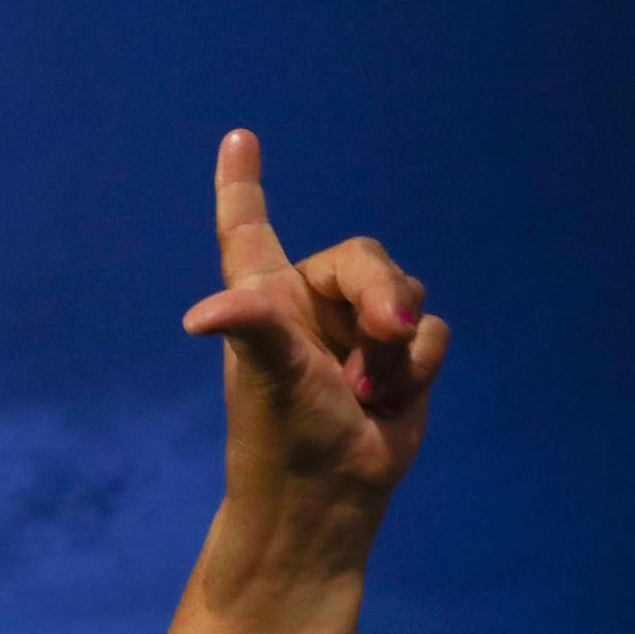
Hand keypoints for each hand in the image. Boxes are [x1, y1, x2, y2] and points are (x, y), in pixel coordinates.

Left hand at [182, 132, 449, 558]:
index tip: (238, 139)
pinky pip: (433, 330)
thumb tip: (201, 315)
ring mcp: (356, 332)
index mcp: (264, 298)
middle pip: (363, 259)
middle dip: (382, 292)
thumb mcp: (268, 376)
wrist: (328, 495)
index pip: (248, 229)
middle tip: (389, 330)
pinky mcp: (401, 359)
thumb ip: (251, 327)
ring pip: (404, 294)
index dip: (243, 186)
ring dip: (397, 344)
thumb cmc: (281, 435)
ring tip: (368, 389)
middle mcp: (308, 306)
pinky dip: (421, 365)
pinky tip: (393, 400)